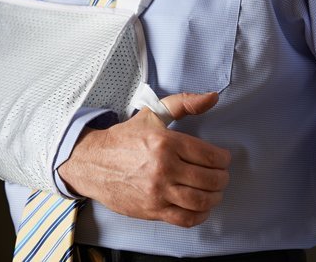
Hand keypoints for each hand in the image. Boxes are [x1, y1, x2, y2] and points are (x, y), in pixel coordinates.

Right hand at [58, 92, 230, 227]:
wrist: (91, 162)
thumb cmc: (123, 138)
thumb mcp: (152, 114)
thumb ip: (184, 103)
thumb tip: (213, 97)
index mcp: (167, 143)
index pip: (211, 156)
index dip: (223, 159)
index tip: (221, 159)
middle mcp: (164, 168)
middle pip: (210, 180)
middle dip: (222, 178)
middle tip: (220, 176)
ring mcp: (157, 192)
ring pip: (201, 201)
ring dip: (215, 197)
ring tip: (213, 192)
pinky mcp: (151, 210)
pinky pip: (185, 219)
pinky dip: (200, 215)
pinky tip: (201, 207)